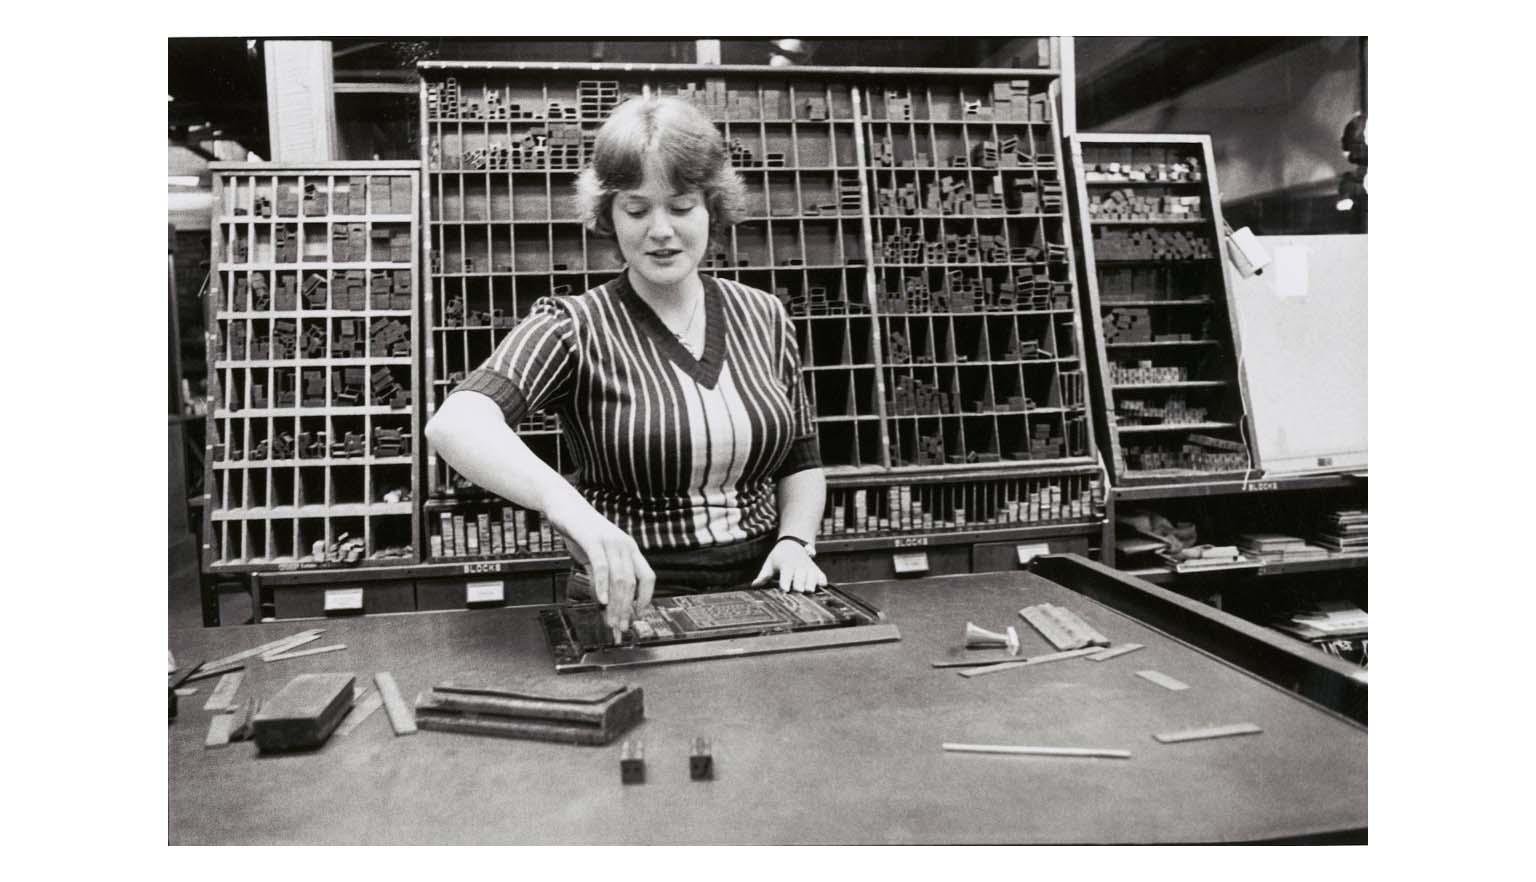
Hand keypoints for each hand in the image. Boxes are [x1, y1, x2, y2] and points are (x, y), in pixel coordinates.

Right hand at [544, 494, 654, 640]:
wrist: (564, 506)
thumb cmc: (581, 532)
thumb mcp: (595, 558)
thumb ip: (601, 579)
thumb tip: (605, 604)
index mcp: (630, 549)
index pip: (647, 577)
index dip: (645, 599)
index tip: (637, 617)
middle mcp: (625, 545)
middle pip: (632, 583)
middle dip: (626, 609)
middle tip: (620, 629)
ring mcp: (610, 542)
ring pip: (619, 578)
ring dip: (615, 603)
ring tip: (610, 621)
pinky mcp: (593, 540)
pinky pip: (601, 566)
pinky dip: (601, 585)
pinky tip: (600, 601)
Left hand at [751, 538, 825, 593]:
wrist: (793, 543)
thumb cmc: (779, 556)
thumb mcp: (769, 563)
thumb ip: (763, 575)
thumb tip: (754, 585)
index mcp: (786, 566)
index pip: (786, 578)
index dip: (785, 586)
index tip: (784, 591)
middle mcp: (798, 567)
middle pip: (800, 585)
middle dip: (797, 590)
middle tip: (794, 592)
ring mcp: (809, 568)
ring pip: (812, 583)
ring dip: (808, 588)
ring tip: (804, 590)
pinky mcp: (816, 570)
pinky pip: (822, 579)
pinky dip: (820, 584)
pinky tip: (815, 586)